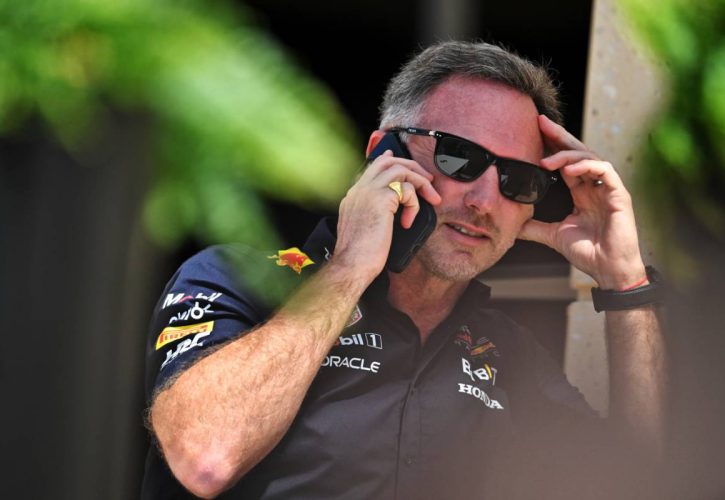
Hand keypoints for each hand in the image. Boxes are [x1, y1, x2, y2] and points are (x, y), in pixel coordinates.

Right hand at [332, 150, 440, 281]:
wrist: (352, 265)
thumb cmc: (359, 256)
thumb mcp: (364, 229)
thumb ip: (373, 213)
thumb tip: (390, 210)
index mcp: (353, 196)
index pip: (371, 168)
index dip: (387, 160)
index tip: (395, 156)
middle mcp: (359, 190)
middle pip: (387, 162)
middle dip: (412, 167)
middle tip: (428, 180)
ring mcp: (368, 192)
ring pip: (400, 169)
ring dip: (420, 182)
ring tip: (431, 198)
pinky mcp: (381, 199)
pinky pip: (407, 189)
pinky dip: (414, 204)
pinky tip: (409, 221)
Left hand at [518, 115, 645, 289]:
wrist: (609, 270)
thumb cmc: (588, 253)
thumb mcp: (553, 235)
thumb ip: (534, 227)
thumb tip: (510, 224)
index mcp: (582, 192)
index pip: (565, 162)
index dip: (550, 147)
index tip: (531, 133)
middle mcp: (595, 186)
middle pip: (577, 152)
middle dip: (558, 136)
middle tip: (539, 122)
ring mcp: (608, 189)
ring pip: (589, 157)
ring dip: (567, 155)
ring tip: (547, 159)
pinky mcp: (620, 195)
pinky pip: (605, 171)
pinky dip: (587, 166)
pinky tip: (569, 170)